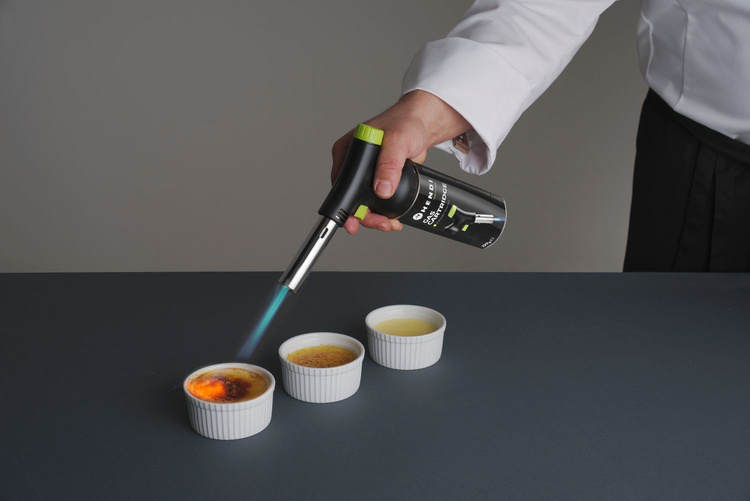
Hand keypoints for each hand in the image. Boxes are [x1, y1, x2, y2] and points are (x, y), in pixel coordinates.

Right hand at [331, 90, 470, 233]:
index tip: (352, 220)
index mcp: (348, 151)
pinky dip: (383, 212)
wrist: (422, 126)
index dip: (346, 204)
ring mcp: (366, 174)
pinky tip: (392, 217)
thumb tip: (382, 188)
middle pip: (352, 197)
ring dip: (374, 216)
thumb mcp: (396, 141)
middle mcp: (354, 163)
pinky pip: (376, 201)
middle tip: (378, 223)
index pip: (341, 183)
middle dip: (363, 215)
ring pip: (364, 202)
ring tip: (388, 223)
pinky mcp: (379, 179)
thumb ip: (389, 164)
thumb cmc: (406, 123)